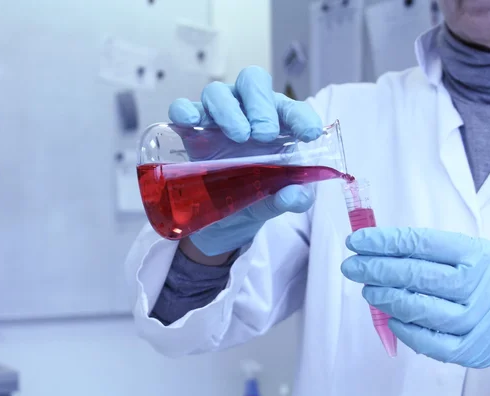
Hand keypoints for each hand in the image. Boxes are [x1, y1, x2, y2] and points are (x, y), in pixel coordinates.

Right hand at [169, 66, 322, 255]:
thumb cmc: (257, 198)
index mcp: (277, 124)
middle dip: (260, 104)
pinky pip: (182, 108)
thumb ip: (293, 199)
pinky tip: (191, 122)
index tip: (308, 134)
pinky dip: (185, 110)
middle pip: (252, 81)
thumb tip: (294, 195)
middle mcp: (247, 113)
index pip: (292, 109)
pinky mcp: (190, 132)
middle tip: (265, 135)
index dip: (301, 116)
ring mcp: (216, 119)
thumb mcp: (278, 202)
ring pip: (217, 92)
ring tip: (238, 137)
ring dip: (228, 110)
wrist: (224, 220)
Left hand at [341, 227, 489, 378]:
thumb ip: (429, 251)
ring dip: (384, 298)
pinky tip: (391, 318)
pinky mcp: (472, 349)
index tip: (357, 241)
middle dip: (375, 269)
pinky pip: (428, 342)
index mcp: (476, 254)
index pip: (420, 243)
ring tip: (368, 291)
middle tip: (351, 266)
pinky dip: (404, 330)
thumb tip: (377, 248)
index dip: (383, 242)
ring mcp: (476, 320)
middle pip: (415, 275)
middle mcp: (478, 285)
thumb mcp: (472, 254)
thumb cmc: (488, 280)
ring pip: (418, 309)